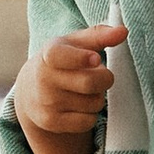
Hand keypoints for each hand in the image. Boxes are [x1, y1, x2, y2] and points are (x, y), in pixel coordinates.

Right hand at [12, 22, 126, 153]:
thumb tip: (123, 31)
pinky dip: (91, 115)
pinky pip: (88, 122)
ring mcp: (46, 102)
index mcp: (48, 54)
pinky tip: (80, 106)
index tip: (95, 58)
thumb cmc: (62, 61)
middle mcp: (43, 78)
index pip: (60, 56)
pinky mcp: (51, 122)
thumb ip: (100, 35)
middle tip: (101, 75)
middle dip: (104, 79)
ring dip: (98, 97)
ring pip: (93, 103)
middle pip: (90, 83)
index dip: (80, 58)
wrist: (30, 91)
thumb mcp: (75, 43)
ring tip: (85, 91)